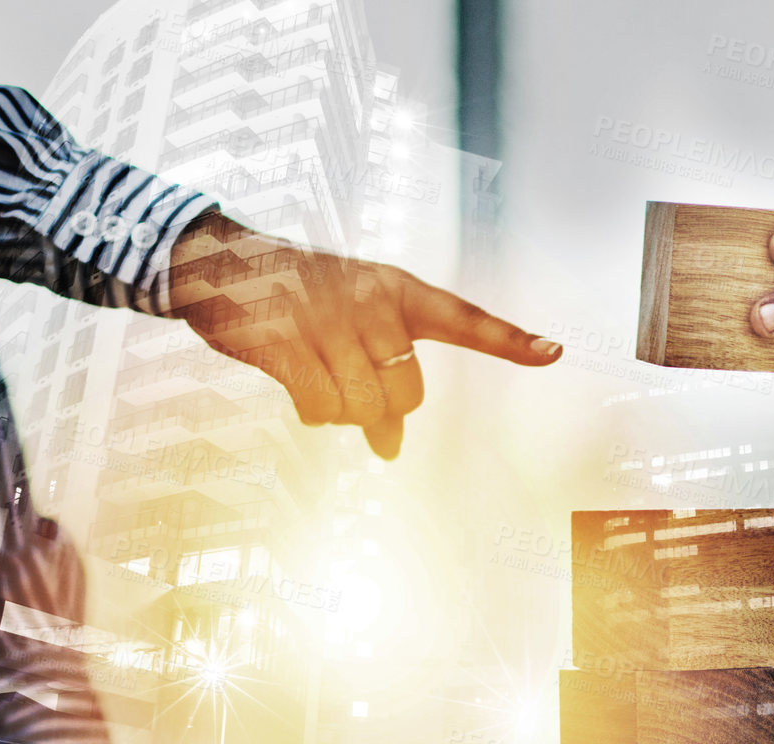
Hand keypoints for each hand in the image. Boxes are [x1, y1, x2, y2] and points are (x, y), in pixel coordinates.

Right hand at [165, 210, 560, 458]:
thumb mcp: (349, 323)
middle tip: (346, 382)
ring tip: (316, 375)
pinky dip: (313, 414)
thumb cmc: (295, 300)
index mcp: (396, 289)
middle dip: (379, 409)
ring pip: (363, 408)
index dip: (510, 340)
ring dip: (340, 413)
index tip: (554, 353)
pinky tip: (297, 386)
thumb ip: (382, 377)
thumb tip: (390, 449)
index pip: (464, 318)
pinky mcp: (287, 341)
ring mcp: (328, 318)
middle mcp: (371, 300)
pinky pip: (321, 409)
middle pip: (407, 394)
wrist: (218, 264)